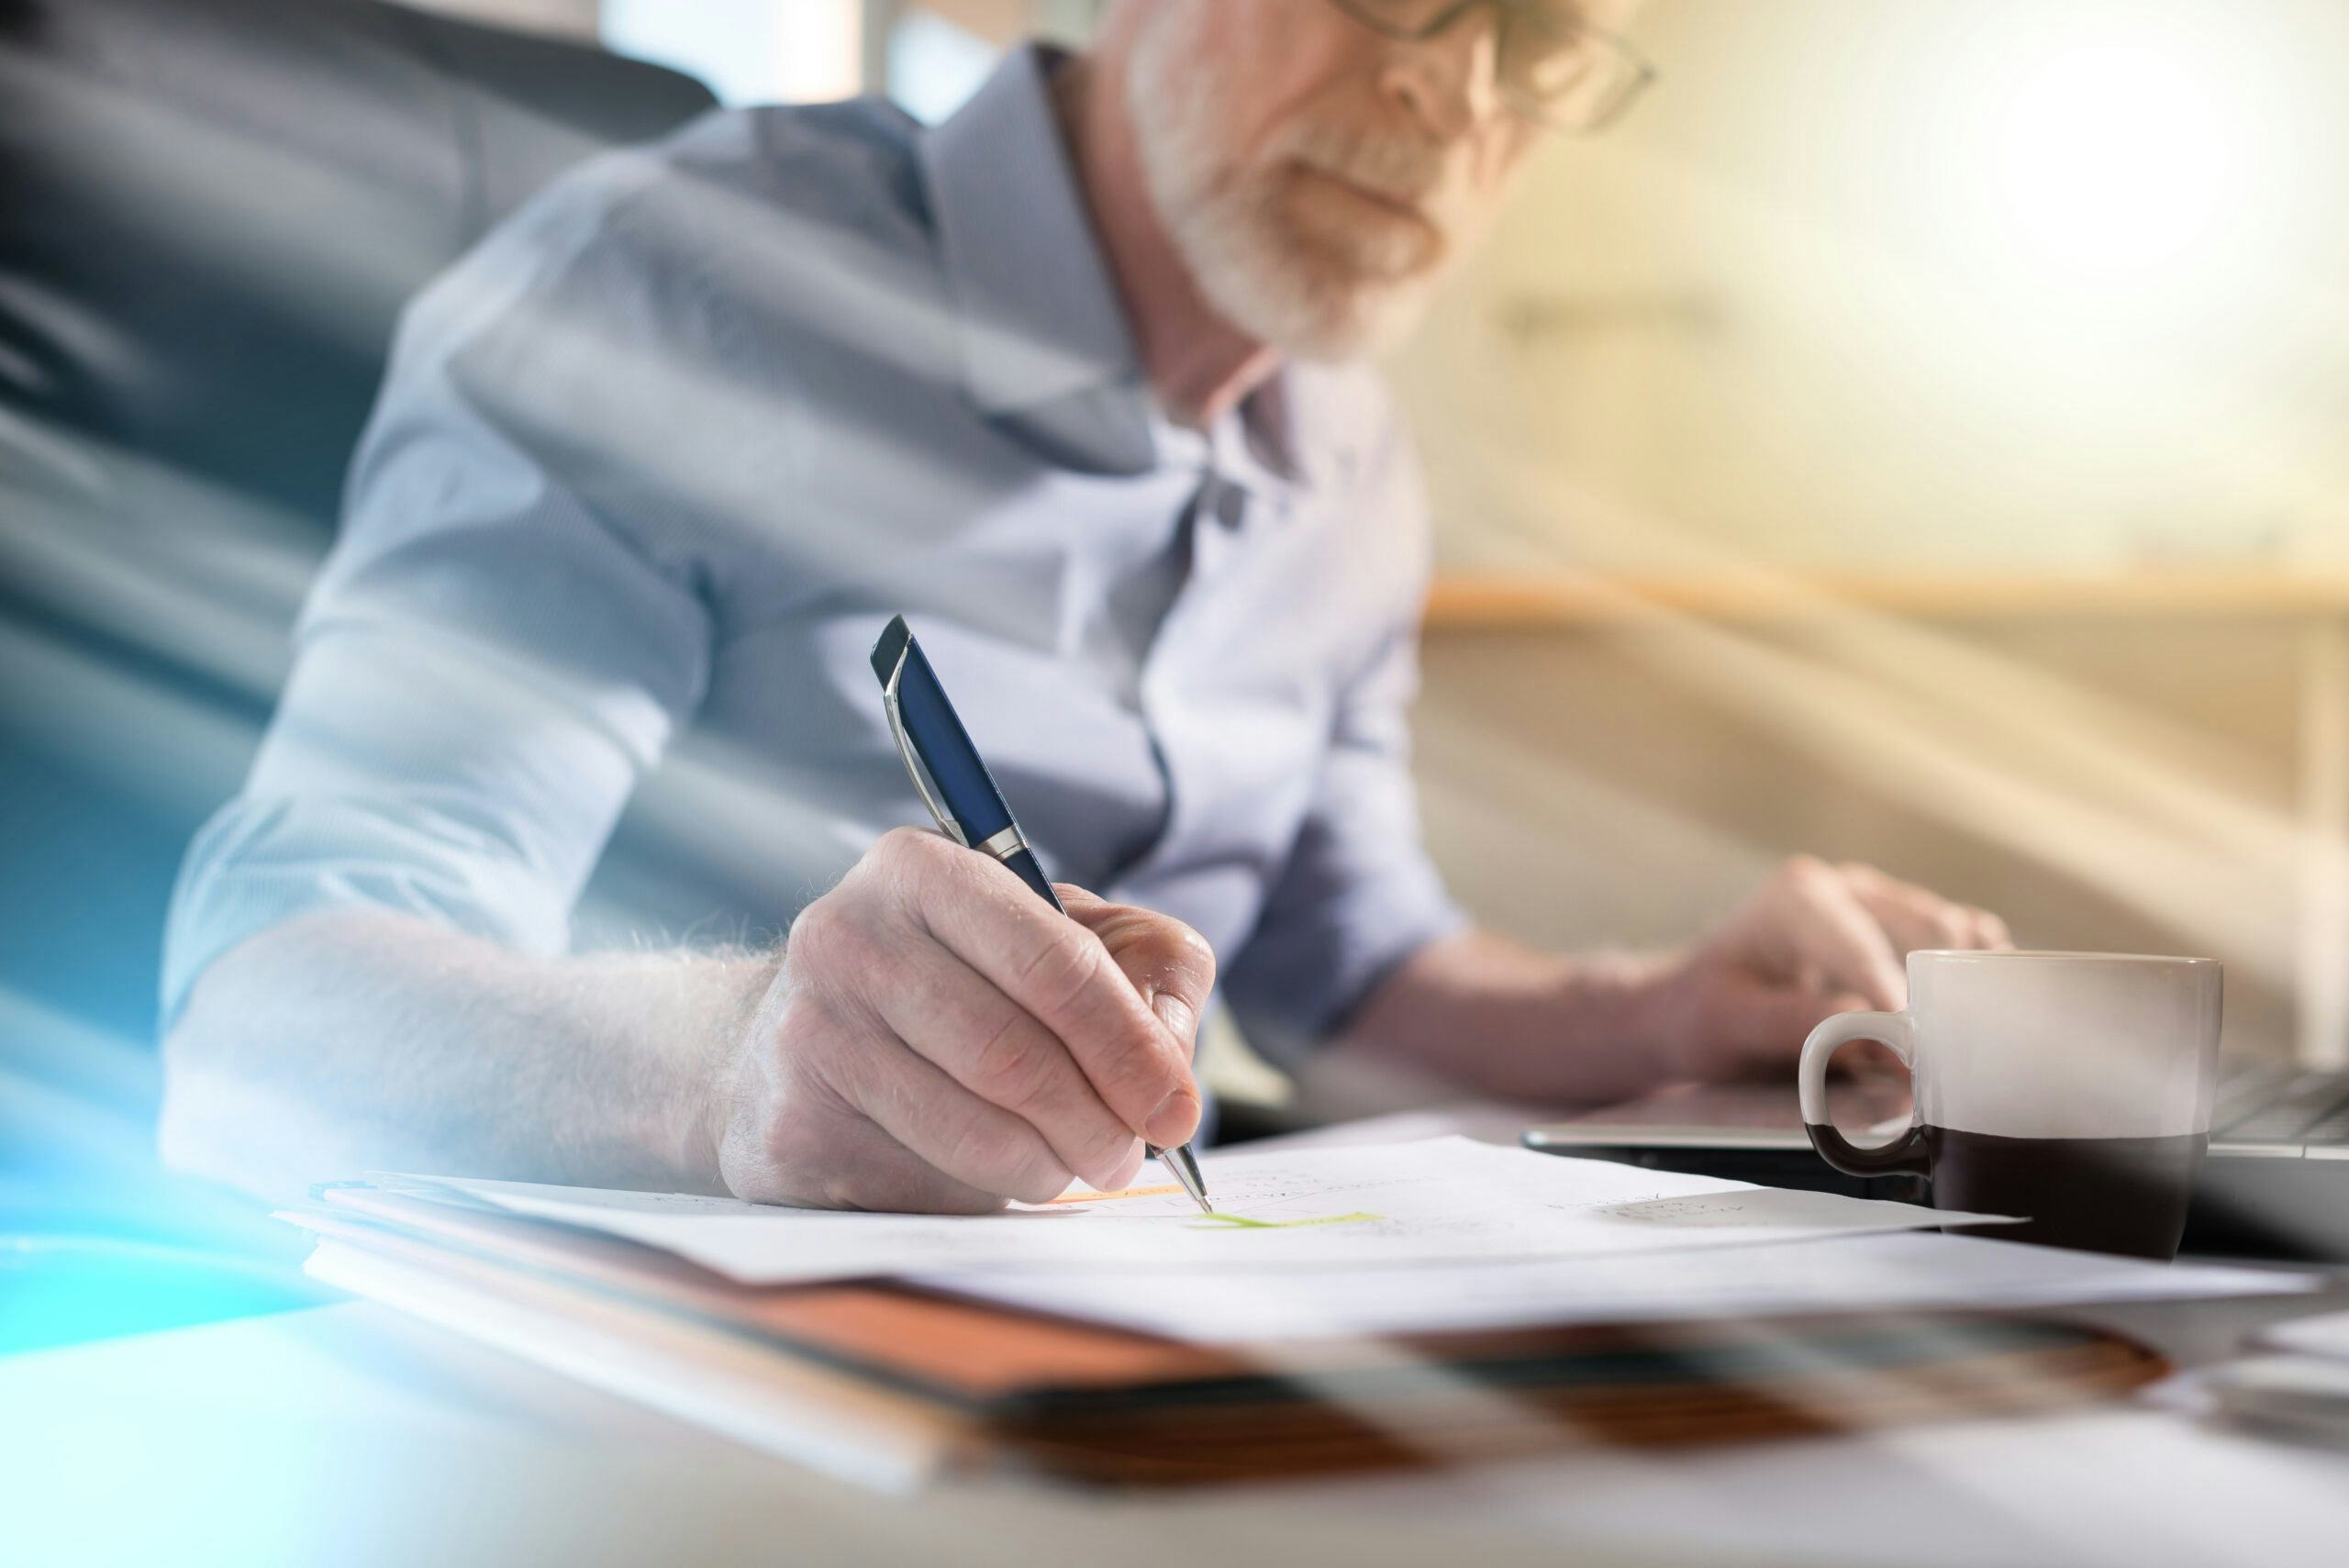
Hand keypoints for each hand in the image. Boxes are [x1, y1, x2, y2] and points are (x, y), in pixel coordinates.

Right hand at [711, 828, 1214, 1212]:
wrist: (783, 1045)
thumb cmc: (955, 983)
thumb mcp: (1061, 935)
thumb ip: (1149, 970)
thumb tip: (1170, 1070)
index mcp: (922, 870)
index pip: (1053, 963)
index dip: (1130, 1046)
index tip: (1175, 1110)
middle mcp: (849, 938)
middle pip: (1013, 1055)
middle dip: (1096, 1121)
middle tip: (1126, 1155)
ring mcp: (808, 1033)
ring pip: (972, 1129)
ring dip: (1048, 1167)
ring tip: (1068, 1165)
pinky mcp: (791, 1125)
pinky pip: (922, 1181)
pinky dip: (981, 1193)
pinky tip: (990, 1172)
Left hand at [1652, 856, 2009, 1082]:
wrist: (1696, 1006)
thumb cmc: (1706, 1012)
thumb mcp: (1729, 1023)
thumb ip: (1796, 1025)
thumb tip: (1873, 1034)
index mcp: (1799, 897)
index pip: (1861, 948)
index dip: (1895, 998)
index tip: (1920, 1048)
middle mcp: (1848, 888)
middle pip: (1924, 933)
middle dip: (1942, 993)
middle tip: (1957, 1057)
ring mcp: (1882, 905)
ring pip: (1953, 936)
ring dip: (1969, 984)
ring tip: (1982, 1042)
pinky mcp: (1905, 932)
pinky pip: (1960, 945)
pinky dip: (1976, 977)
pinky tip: (1986, 1015)